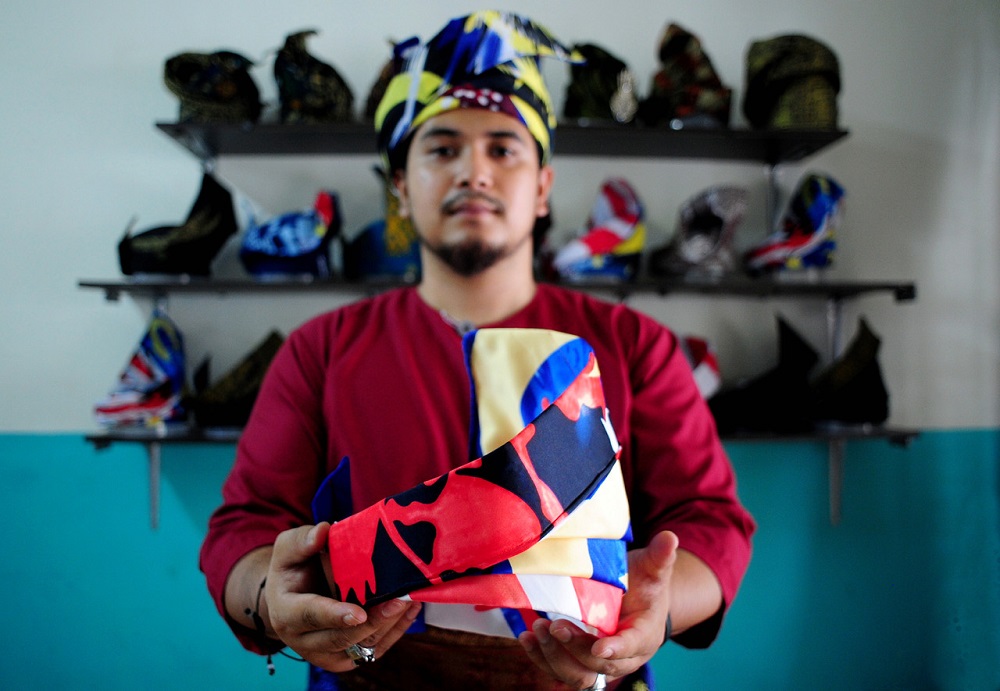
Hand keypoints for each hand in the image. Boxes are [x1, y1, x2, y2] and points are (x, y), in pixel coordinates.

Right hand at [265, 522, 421, 671]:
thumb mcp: (288, 549)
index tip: (359, 613)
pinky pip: (374, 649)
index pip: (310, 616)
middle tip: (400, 600)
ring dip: (390, 625)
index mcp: (286, 613)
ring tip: (411, 599)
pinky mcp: (347, 658)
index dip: (335, 615)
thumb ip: (302, 540)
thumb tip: (322, 532)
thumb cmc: (293, 569)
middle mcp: (304, 641)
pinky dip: (396, 630)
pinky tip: (412, 609)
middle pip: (341, 638)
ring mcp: (326, 654)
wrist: (293, 597)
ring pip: (362, 647)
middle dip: (374, 621)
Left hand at [518, 530, 677, 687]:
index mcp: (645, 634)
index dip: (615, 649)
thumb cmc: (644, 585)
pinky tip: (527, 639)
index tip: (597, 647)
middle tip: (555, 625)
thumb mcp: (653, 569)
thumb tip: (669, 537)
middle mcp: (624, 657)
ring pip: (579, 676)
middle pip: (600, 666)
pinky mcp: (580, 664)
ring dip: (556, 657)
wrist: (636, 603)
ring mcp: (601, 664)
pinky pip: (561, 672)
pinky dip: (542, 659)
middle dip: (576, 648)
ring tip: (538, 630)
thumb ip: (660, 556)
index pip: (632, 646)